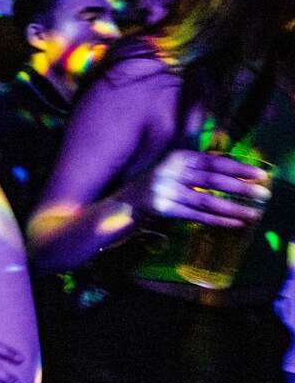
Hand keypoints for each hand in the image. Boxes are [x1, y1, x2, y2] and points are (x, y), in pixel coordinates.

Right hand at [123, 150, 270, 227]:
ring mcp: (164, 189)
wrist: (119, 207)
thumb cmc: (151, 191)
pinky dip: (217, 220)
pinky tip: (234, 224)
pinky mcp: (160, 208)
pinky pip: (195, 215)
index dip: (238, 168)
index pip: (213, 161)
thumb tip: (232, 178)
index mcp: (176, 158)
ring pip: (206, 200)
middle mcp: (170, 170)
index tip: (260, 175)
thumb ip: (195, 171)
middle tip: (264, 194)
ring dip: (233, 208)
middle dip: (241, 188)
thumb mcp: (172, 173)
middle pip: (212, 180)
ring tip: (254, 214)